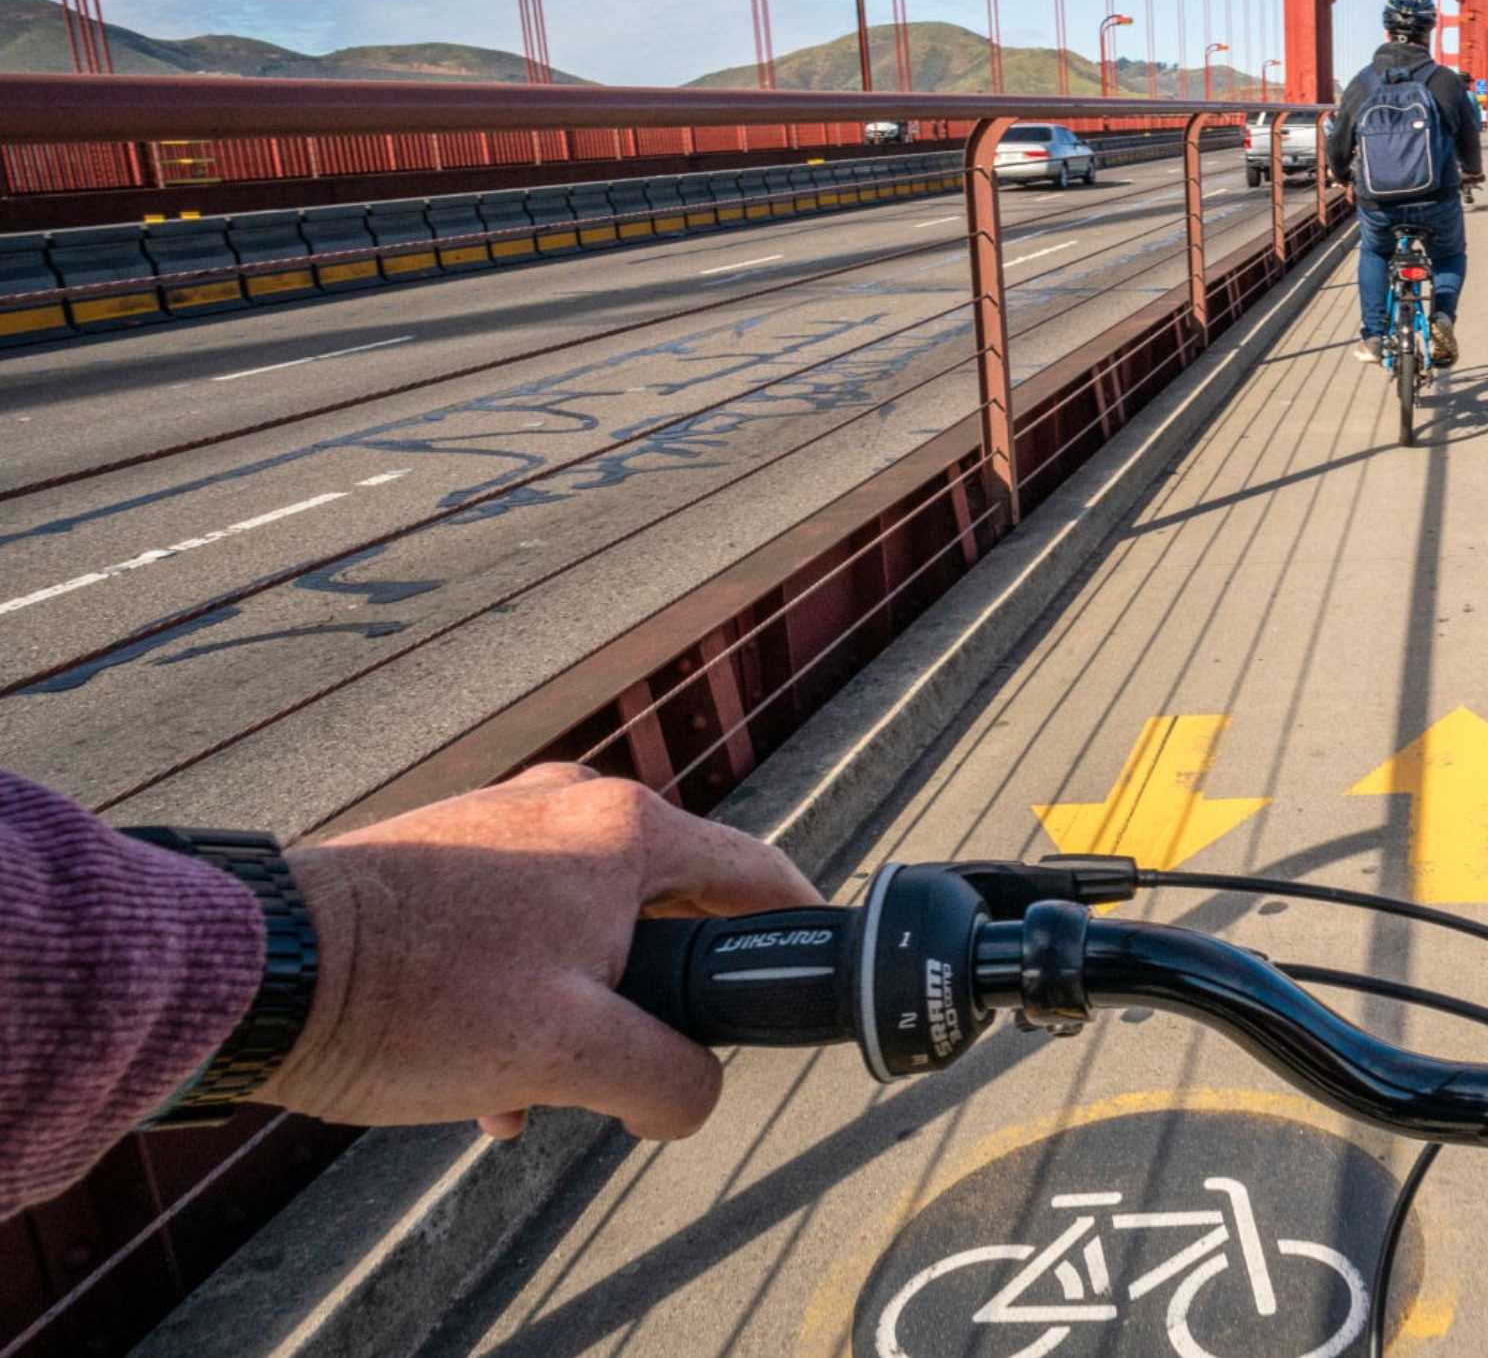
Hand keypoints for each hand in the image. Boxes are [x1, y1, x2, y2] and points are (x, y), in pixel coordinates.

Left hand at [260, 763, 819, 1142]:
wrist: (259, 972)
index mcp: (628, 832)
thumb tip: (691, 1096)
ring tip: (526, 1083)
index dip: (799, 930)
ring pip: (587, 926)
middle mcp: (573, 805)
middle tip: (628, 1066)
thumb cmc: (414, 998)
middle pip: (667, 910)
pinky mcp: (446, 852)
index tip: (814, 974)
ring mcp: (504, 822)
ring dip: (576, 1008)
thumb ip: (667, 1078)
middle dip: (653, 1001)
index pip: (758, 874)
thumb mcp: (569, 1055)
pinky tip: (476, 1067)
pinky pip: (520, 924)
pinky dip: (517, 992)